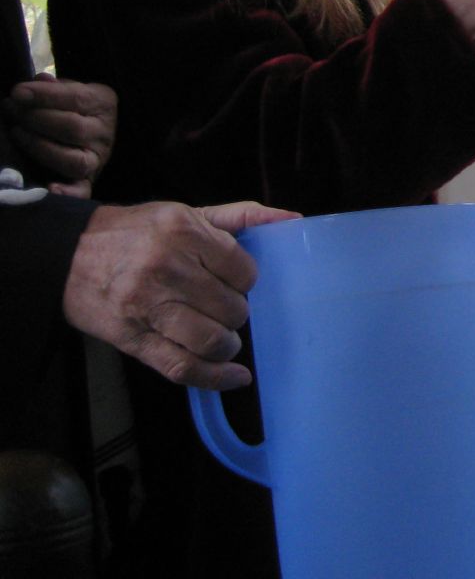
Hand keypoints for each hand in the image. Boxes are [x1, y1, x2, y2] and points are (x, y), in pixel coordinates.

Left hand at [5, 74, 116, 196]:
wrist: (88, 129)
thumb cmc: (70, 106)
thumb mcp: (67, 90)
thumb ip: (54, 87)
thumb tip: (39, 81)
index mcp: (104, 104)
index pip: (76, 98)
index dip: (45, 96)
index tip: (17, 92)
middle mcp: (105, 133)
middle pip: (72, 128)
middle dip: (36, 118)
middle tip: (10, 110)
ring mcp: (98, 159)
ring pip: (72, 159)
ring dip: (39, 146)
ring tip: (16, 132)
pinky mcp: (88, 181)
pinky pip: (81, 190)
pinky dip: (67, 192)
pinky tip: (49, 188)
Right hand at [62, 200, 300, 389]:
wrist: (68, 256)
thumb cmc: (136, 232)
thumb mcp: (187, 212)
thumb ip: (241, 215)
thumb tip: (291, 219)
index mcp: (183, 231)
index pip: (243, 270)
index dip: (247, 282)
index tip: (237, 283)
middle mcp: (167, 268)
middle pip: (231, 308)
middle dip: (235, 312)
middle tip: (224, 308)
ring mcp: (148, 306)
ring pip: (212, 340)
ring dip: (227, 345)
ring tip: (223, 338)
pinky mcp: (133, 338)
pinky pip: (182, 367)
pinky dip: (215, 378)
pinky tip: (235, 378)